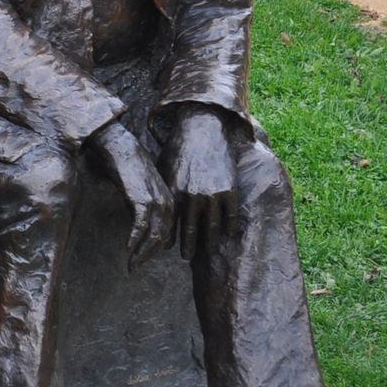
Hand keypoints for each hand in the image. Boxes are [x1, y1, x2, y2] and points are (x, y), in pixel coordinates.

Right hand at [87, 120, 173, 266]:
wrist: (120, 146)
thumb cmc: (127, 167)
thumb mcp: (141, 191)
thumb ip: (145, 209)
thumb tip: (140, 230)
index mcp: (170, 202)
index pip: (167, 235)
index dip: (153, 251)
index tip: (140, 260)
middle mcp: (168, 203)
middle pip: (162, 239)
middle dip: (146, 256)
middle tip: (133, 268)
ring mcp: (157, 202)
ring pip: (153, 236)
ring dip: (140, 253)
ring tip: (130, 264)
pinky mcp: (143, 199)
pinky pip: (141, 227)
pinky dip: (134, 240)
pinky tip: (126, 248)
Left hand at [166, 107, 238, 260]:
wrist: (202, 129)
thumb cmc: (179, 149)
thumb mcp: (164, 169)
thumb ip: (163, 190)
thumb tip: (156, 210)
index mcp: (174, 192)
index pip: (171, 223)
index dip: (170, 238)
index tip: (168, 249)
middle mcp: (193, 196)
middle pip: (191, 229)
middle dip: (188, 246)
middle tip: (186, 257)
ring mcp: (213, 194)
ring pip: (212, 227)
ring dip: (209, 241)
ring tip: (207, 251)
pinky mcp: (229, 189)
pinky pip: (231, 215)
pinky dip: (229, 227)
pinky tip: (228, 234)